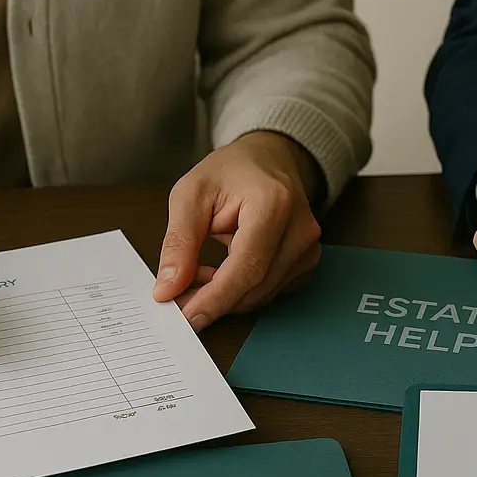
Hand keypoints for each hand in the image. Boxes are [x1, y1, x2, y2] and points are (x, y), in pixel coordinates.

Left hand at [153, 131, 323, 329]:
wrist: (268, 159)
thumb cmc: (231, 171)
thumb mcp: (190, 195)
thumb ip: (179, 242)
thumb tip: (168, 288)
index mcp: (273, 204)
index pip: (247, 266)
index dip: (215, 298)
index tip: (186, 316)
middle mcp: (299, 228)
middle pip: (256, 287)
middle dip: (214, 300)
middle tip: (178, 296)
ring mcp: (308, 247)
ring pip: (262, 294)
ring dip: (226, 295)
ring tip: (198, 271)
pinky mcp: (307, 262)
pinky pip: (271, 292)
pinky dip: (242, 291)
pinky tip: (223, 271)